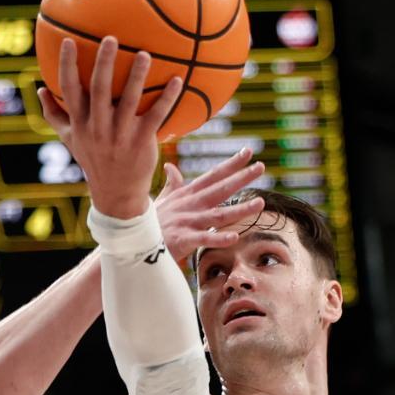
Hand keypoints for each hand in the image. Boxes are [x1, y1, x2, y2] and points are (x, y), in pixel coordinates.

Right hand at [37, 36, 182, 218]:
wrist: (116, 193)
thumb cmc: (93, 159)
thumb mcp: (70, 139)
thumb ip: (54, 114)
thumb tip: (40, 88)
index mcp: (80, 123)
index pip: (70, 90)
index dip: (67, 65)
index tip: (69, 41)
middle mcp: (98, 128)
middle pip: (99, 90)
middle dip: (104, 63)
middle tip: (111, 39)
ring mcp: (120, 135)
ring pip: (129, 101)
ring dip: (136, 76)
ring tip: (144, 54)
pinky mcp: (142, 142)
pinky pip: (155, 116)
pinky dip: (167, 98)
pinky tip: (177, 80)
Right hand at [153, 148, 265, 263]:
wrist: (133, 242)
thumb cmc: (150, 222)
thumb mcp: (162, 199)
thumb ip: (171, 184)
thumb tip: (171, 167)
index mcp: (187, 194)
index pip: (213, 176)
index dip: (231, 164)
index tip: (248, 152)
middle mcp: (190, 205)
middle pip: (220, 189)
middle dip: (241, 178)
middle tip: (260, 167)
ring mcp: (188, 221)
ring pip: (219, 214)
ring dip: (240, 209)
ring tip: (260, 203)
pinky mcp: (183, 239)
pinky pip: (204, 239)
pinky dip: (219, 238)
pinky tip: (235, 236)